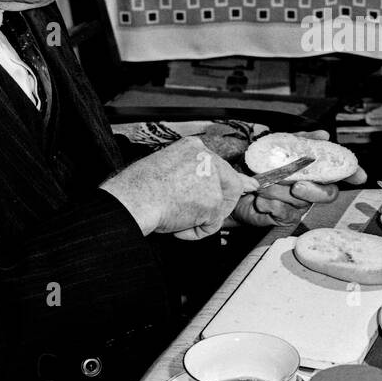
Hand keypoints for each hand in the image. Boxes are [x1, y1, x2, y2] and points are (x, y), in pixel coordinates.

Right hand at [100, 137, 255, 239]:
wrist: (132, 200)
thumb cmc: (139, 189)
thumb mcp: (167, 169)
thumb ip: (190, 174)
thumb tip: (207, 187)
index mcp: (193, 148)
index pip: (220, 164)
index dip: (235, 178)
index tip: (249, 184)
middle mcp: (206, 158)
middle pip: (230, 183)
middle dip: (223, 203)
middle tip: (207, 214)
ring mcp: (212, 180)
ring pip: (219, 207)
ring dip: (199, 219)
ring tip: (176, 216)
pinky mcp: (214, 201)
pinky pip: (211, 225)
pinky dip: (194, 232)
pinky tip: (177, 225)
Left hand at [232, 130, 367, 227]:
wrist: (235, 184)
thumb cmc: (261, 165)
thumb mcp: (280, 146)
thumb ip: (302, 140)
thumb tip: (324, 135)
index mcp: (313, 172)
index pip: (340, 174)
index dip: (352, 174)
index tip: (360, 175)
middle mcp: (310, 190)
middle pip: (327, 195)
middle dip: (313, 191)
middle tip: (296, 185)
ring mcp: (298, 205)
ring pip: (300, 202)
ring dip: (278, 191)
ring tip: (262, 184)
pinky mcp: (283, 218)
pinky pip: (284, 214)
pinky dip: (270, 205)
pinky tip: (260, 200)